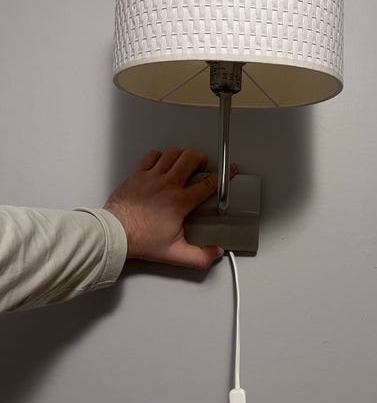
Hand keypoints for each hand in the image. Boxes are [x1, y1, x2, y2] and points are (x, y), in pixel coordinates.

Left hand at [104, 148, 236, 269]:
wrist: (114, 234)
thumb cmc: (140, 240)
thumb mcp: (174, 253)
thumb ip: (199, 256)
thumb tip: (215, 253)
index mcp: (180, 202)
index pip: (208, 184)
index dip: (223, 176)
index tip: (229, 171)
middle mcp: (167, 184)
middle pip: (191, 159)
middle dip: (201, 158)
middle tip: (203, 164)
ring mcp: (152, 177)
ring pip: (173, 153)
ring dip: (182, 155)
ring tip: (185, 161)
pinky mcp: (138, 175)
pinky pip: (152, 156)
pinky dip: (160, 156)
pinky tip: (162, 163)